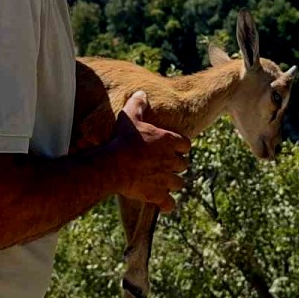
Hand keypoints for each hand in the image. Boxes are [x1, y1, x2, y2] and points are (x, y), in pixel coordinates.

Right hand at [107, 90, 190, 211]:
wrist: (113, 165)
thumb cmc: (121, 140)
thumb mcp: (129, 117)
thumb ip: (138, 104)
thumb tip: (141, 93)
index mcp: (168, 140)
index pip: (185, 144)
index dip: (179, 147)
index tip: (172, 148)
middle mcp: (171, 160)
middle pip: (183, 165)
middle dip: (176, 166)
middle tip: (163, 166)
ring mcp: (165, 179)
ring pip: (178, 184)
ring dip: (172, 183)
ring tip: (162, 183)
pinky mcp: (157, 195)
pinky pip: (169, 204)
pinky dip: (166, 205)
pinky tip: (161, 204)